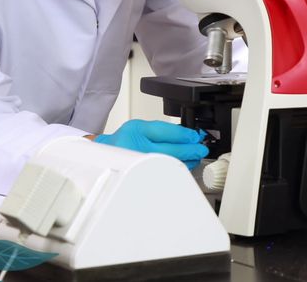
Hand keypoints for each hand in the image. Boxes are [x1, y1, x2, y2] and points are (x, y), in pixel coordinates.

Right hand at [93, 120, 208, 166]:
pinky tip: (185, 165)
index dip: (184, 135)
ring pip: (169, 164)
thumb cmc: (124, 141)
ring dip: (187, 160)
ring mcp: (138, 165)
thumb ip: (162, 131)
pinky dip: (177, 169)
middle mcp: (135, 148)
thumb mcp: (140, 127)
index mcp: (135, 131)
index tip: (195, 136)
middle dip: (190, 149)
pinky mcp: (140, 178)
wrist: (105, 154)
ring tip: (196, 156)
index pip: (164, 131)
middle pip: (170, 150)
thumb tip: (187, 135)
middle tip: (201, 148)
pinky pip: (164, 175)